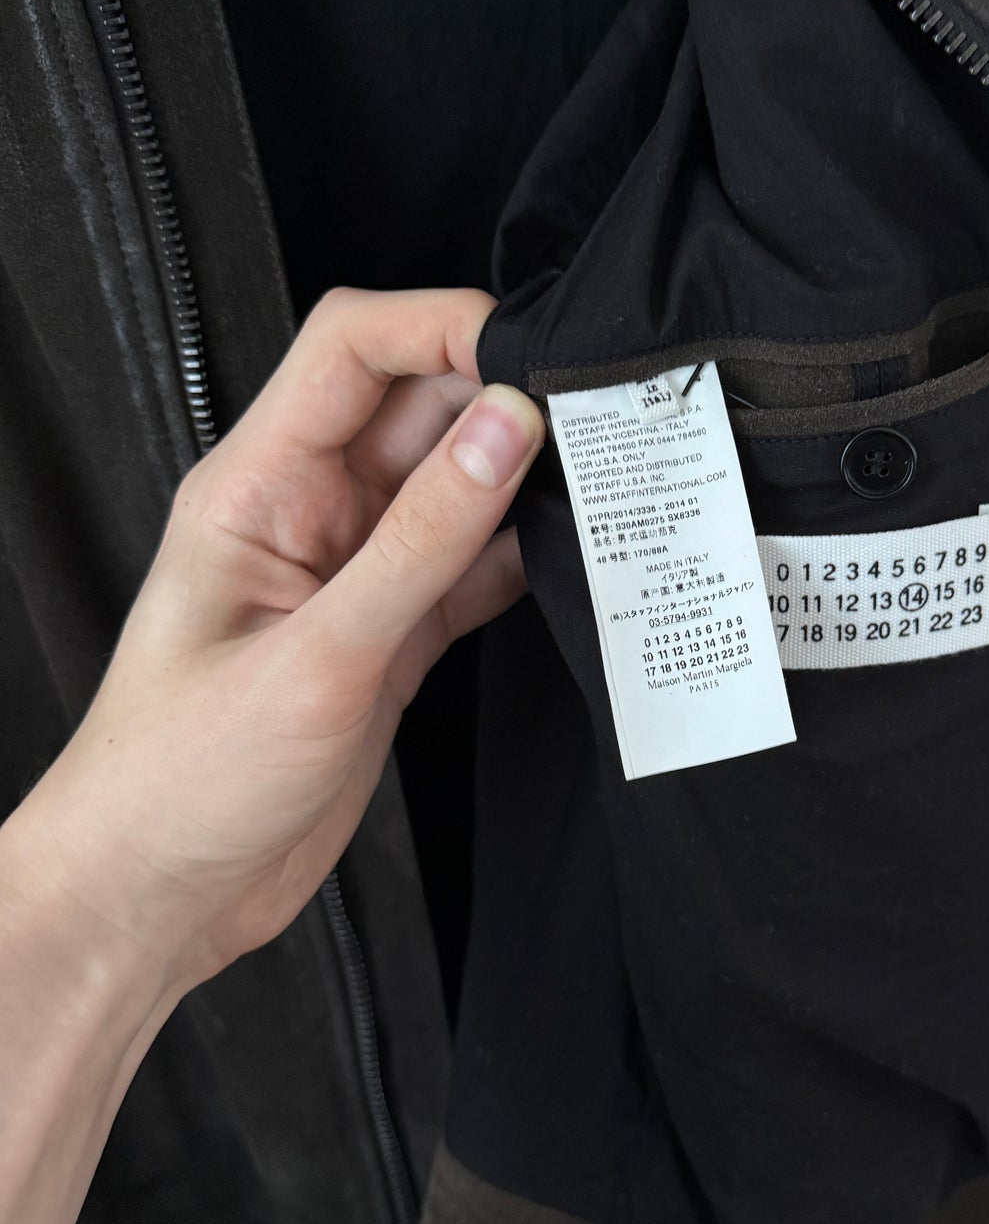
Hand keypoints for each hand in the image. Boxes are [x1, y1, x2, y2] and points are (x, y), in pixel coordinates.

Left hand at [0, 285, 543, 998]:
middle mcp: (307, 514)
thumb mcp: (317, 656)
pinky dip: (520, 562)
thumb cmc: (178, 782)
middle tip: (590, 426)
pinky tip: (568, 566)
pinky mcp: (388, 637)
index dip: (443, 325)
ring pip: (456, 488)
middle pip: (419, 410)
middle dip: (503, 402)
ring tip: (596, 490)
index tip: (531, 349)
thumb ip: (422, 541)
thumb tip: (506, 429)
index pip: (353, 349)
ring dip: (522, 484)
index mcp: (256, 486)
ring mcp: (352, 575)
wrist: (157, 898)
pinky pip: (469, 569)